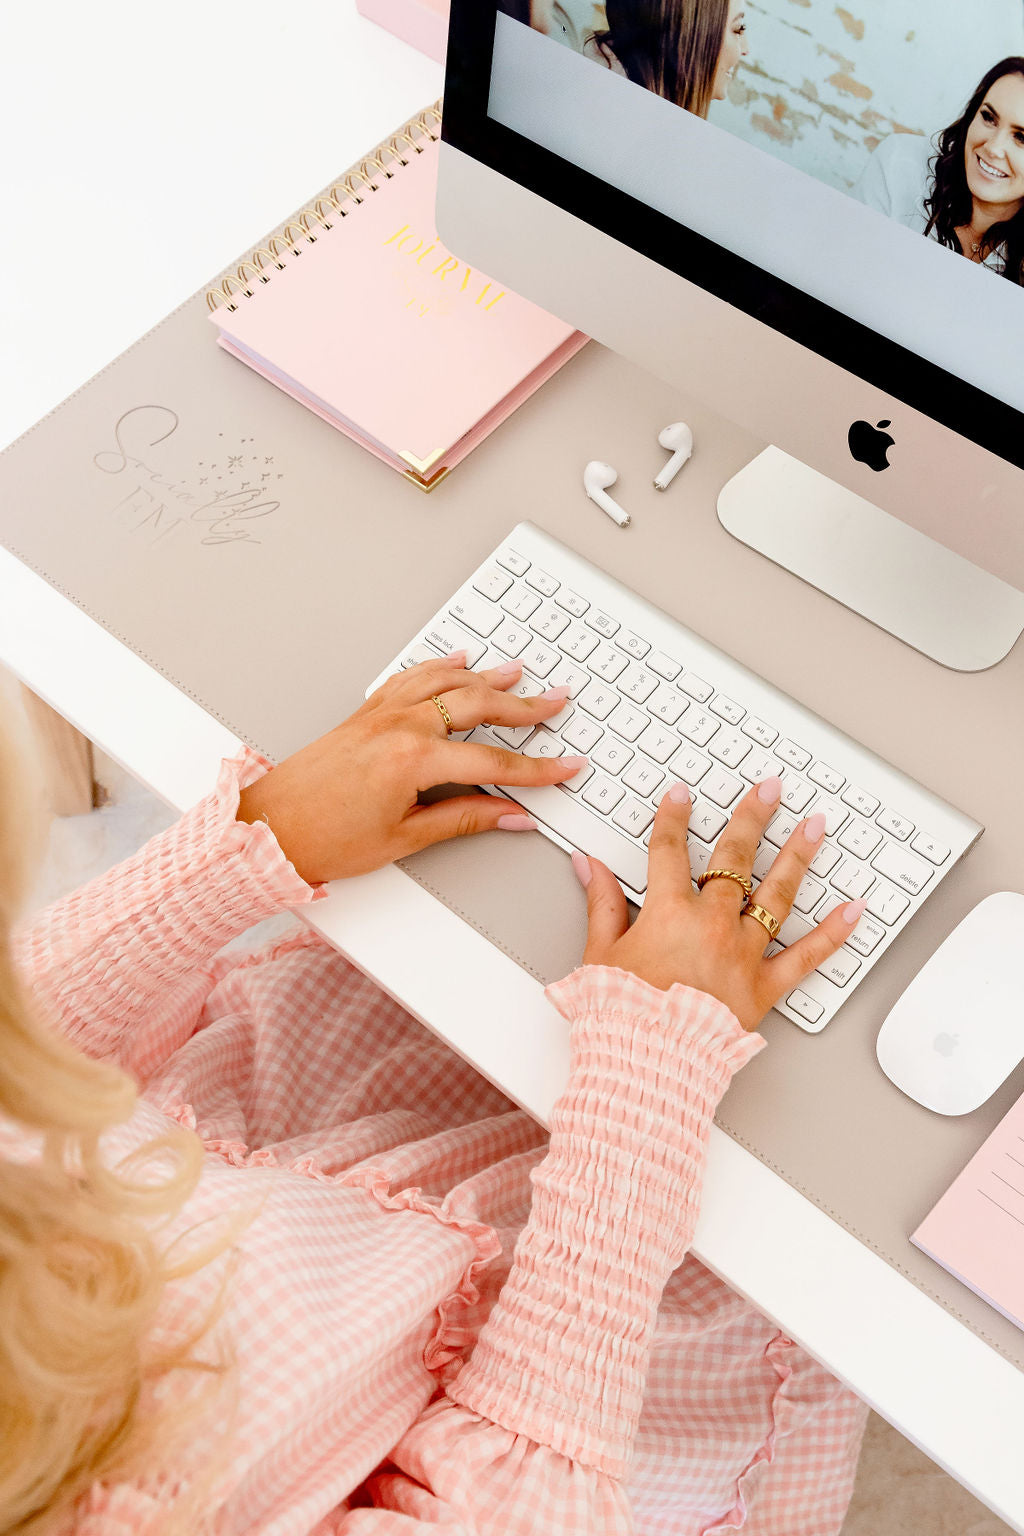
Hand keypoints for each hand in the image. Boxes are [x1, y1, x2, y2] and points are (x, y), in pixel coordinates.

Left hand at [236, 651, 587, 883]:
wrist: (266, 828)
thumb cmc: (324, 839)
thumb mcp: (404, 839)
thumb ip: (463, 819)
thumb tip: (509, 816)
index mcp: (413, 759)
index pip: (494, 761)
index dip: (537, 768)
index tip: (566, 767)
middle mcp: (399, 726)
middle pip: (478, 707)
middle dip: (524, 707)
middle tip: (556, 705)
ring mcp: (380, 714)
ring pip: (446, 683)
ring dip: (486, 677)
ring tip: (518, 674)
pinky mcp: (364, 713)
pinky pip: (410, 678)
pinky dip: (439, 667)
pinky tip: (457, 662)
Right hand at [572, 777, 867, 1031]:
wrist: (648, 1067)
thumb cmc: (622, 1017)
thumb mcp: (601, 954)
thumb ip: (601, 903)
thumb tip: (590, 865)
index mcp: (669, 913)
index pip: (670, 850)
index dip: (673, 817)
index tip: (681, 795)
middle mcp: (713, 925)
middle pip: (735, 858)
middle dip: (752, 817)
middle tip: (769, 789)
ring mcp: (744, 953)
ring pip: (777, 894)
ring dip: (799, 855)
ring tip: (815, 826)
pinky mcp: (765, 986)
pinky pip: (807, 956)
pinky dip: (834, 933)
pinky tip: (855, 909)